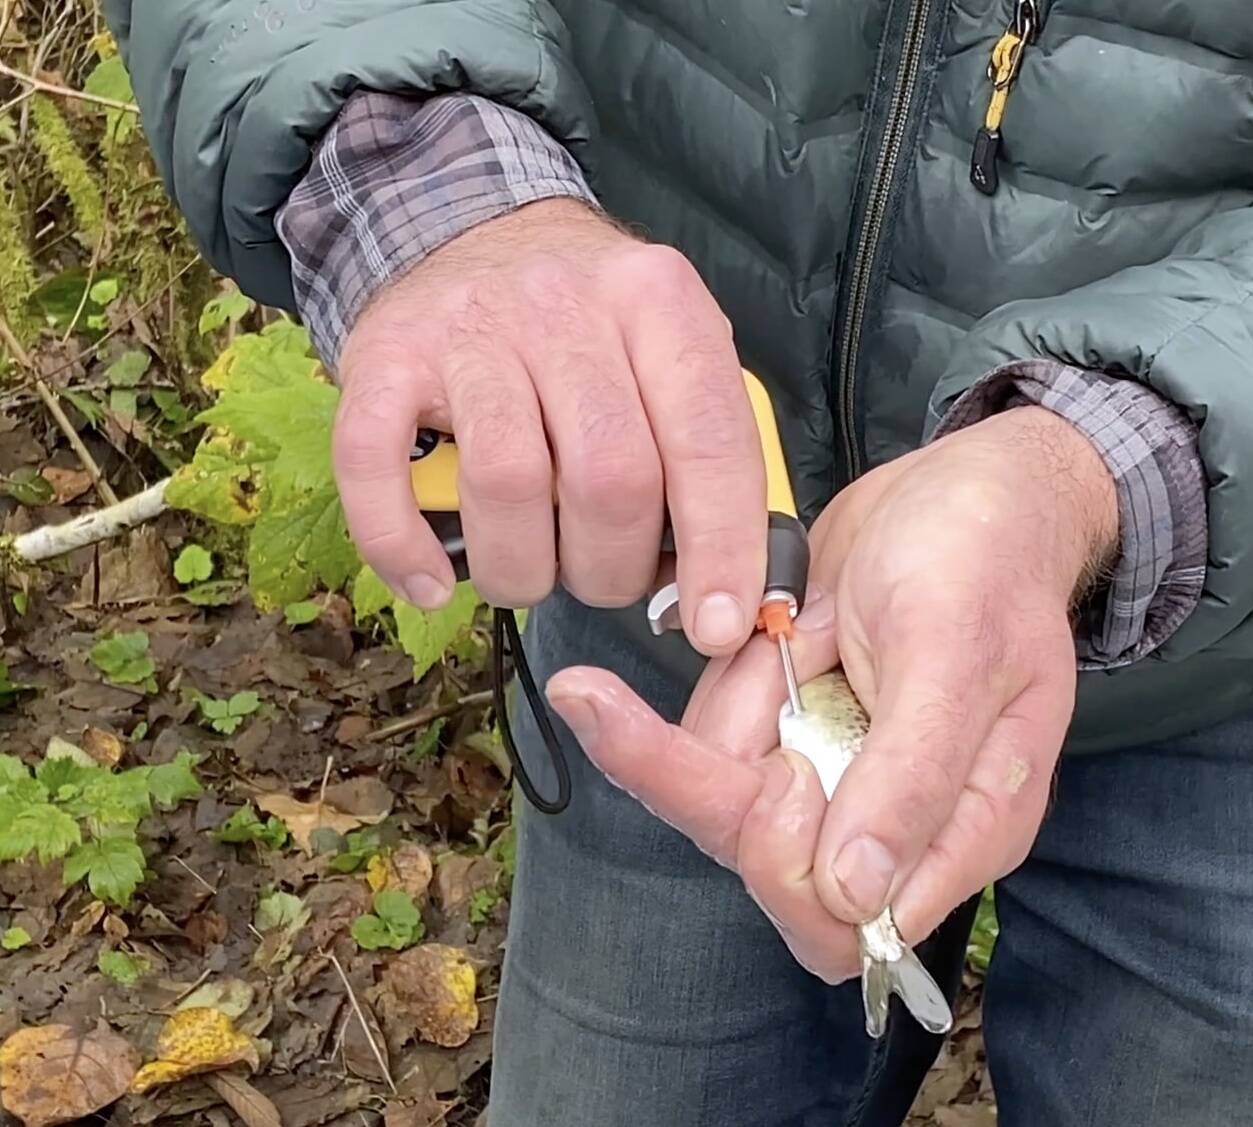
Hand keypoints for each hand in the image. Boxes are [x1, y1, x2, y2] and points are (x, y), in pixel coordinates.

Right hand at [331, 197, 765, 655]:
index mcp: (661, 304)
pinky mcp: (382, 355)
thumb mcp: (672, 355)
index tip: (719, 625)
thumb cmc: (591, 329)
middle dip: (614, 567)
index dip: (721, 547)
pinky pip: (377, 465)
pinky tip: (433, 581)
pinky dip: (402, 544)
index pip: (708, 440)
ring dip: (525, 569)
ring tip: (532, 576)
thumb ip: (708, 451)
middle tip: (605, 579)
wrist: (468, 226)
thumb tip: (726, 589)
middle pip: (611, 476)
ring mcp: (469, 327)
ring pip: (510, 482)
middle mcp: (567, 306)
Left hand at [546, 407, 1117, 979]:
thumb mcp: (956, 652)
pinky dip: (725, 683)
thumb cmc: (985, 556)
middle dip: (732, 779)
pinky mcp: (789, 736)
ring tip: (801, 624)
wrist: (961, 487)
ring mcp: (836, 780)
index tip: (787, 774)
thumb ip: (913, 776)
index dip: (789, 863)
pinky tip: (777, 621)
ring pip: (722, 802)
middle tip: (768, 669)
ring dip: (734, 709)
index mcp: (963, 829)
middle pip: (767, 870)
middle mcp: (894, 824)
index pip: (843, 921)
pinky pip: (712, 744)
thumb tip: (861, 896)